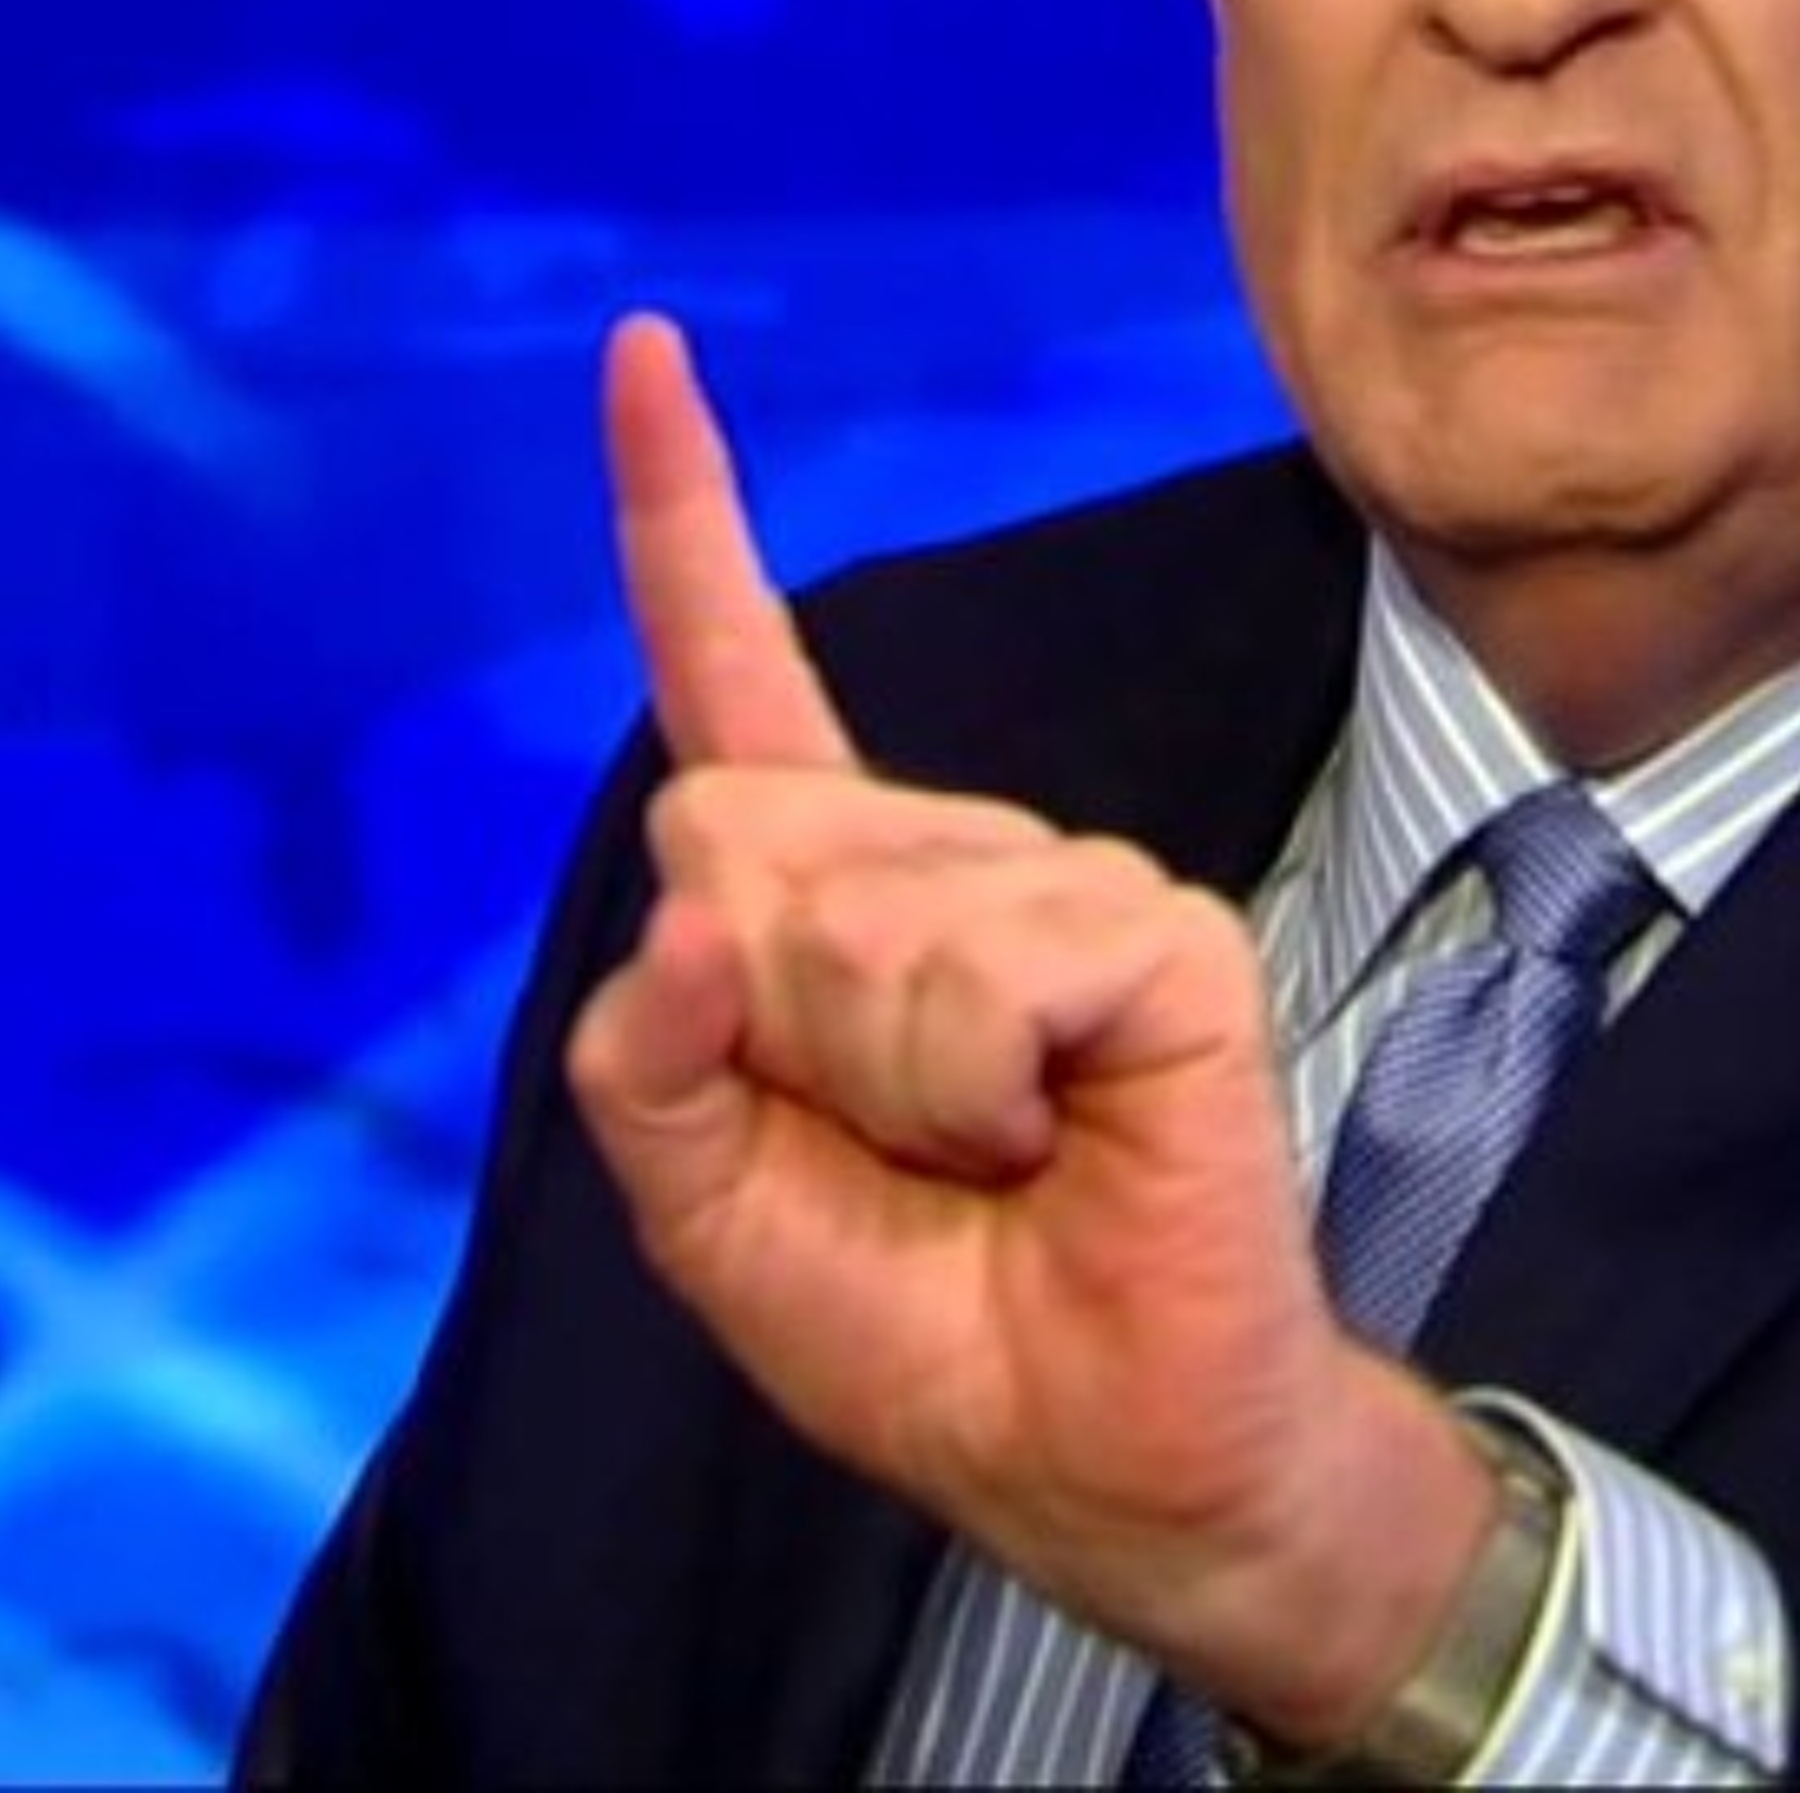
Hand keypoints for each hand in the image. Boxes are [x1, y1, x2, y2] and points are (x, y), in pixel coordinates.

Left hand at [565, 314, 1491, 1737]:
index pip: (741, 681)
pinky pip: (981, 965)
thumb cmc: (928, 1327)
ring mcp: (1063, 877)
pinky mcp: (1154, 934)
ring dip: (870, 1080)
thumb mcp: (711, 1215)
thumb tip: (681, 920)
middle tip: (882, 1142)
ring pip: (847, 913)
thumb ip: (647, 1068)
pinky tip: (1054, 1130)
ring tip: (981, 1156)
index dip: (684, 519)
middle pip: (733, 838)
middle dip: (758, 1019)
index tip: (646, 348)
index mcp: (835, 898)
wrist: (1108, 1451)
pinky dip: (967, 1085)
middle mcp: (950, 852)